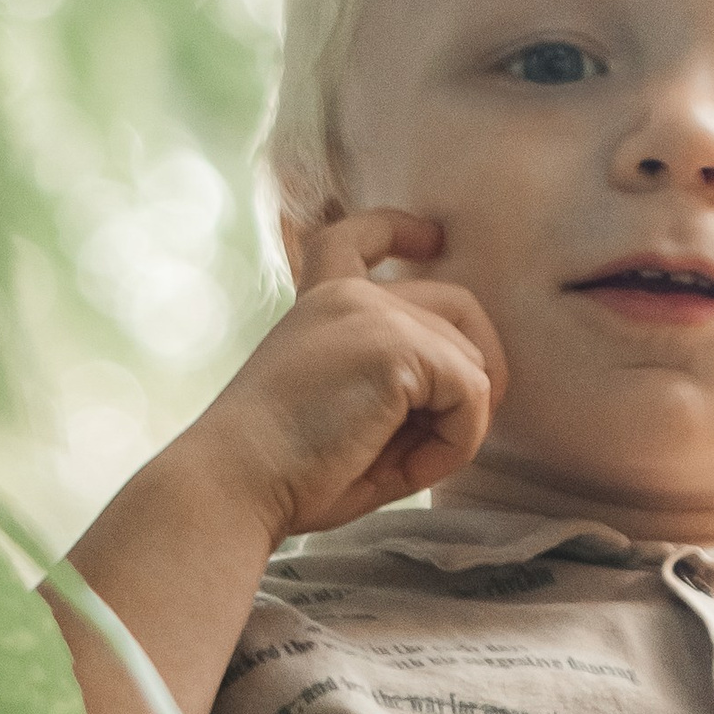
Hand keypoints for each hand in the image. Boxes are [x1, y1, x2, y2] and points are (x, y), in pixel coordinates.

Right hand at [183, 210, 508, 547]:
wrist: (235, 483)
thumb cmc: (285, 472)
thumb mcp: (348, 407)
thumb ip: (400, 382)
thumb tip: (478, 388)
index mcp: (322, 304)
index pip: (359, 237)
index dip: (403, 230)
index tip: (433, 238)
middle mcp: (349, 297)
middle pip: (457, 311)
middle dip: (472, 379)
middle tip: (448, 438)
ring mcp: (375, 314)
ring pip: (474, 362)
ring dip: (457, 426)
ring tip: (406, 467)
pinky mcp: (396, 346)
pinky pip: (473, 393)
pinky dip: (458, 441)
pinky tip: (412, 469)